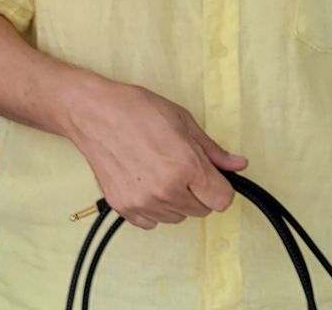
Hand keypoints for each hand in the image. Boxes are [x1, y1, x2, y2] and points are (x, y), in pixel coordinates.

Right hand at [63, 78, 246, 229]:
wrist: (92, 113)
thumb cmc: (137, 110)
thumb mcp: (182, 121)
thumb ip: (212, 150)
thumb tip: (239, 165)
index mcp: (186, 166)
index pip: (223, 200)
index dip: (219, 186)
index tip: (210, 176)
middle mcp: (166, 190)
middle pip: (202, 210)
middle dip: (198, 192)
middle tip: (180, 167)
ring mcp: (143, 202)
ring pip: (177, 217)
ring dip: (176, 201)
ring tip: (159, 172)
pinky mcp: (124, 208)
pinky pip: (152, 223)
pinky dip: (153, 208)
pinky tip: (144, 183)